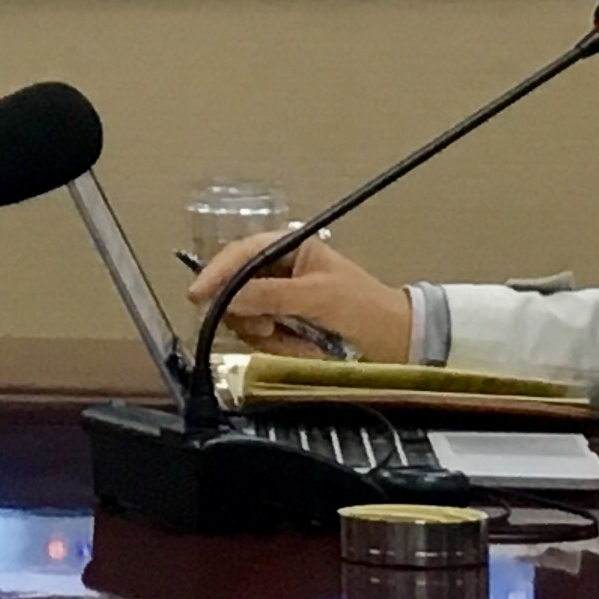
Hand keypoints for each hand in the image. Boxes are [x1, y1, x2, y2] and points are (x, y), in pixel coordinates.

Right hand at [186, 228, 413, 362]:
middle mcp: (281, 270)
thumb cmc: (365, 308)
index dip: (216, 271)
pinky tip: (305, 349)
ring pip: (247, 316)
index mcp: (290, 248)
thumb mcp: (317, 297)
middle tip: (268, 329)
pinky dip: (281, 347)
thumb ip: (270, 295)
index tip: (198, 295)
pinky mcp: (289, 326)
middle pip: (236, 288)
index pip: (241, 253)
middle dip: (250, 313)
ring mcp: (284, 299)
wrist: (400, 343)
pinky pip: (264, 336)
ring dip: (269, 335)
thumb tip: (226, 299)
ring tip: (298, 343)